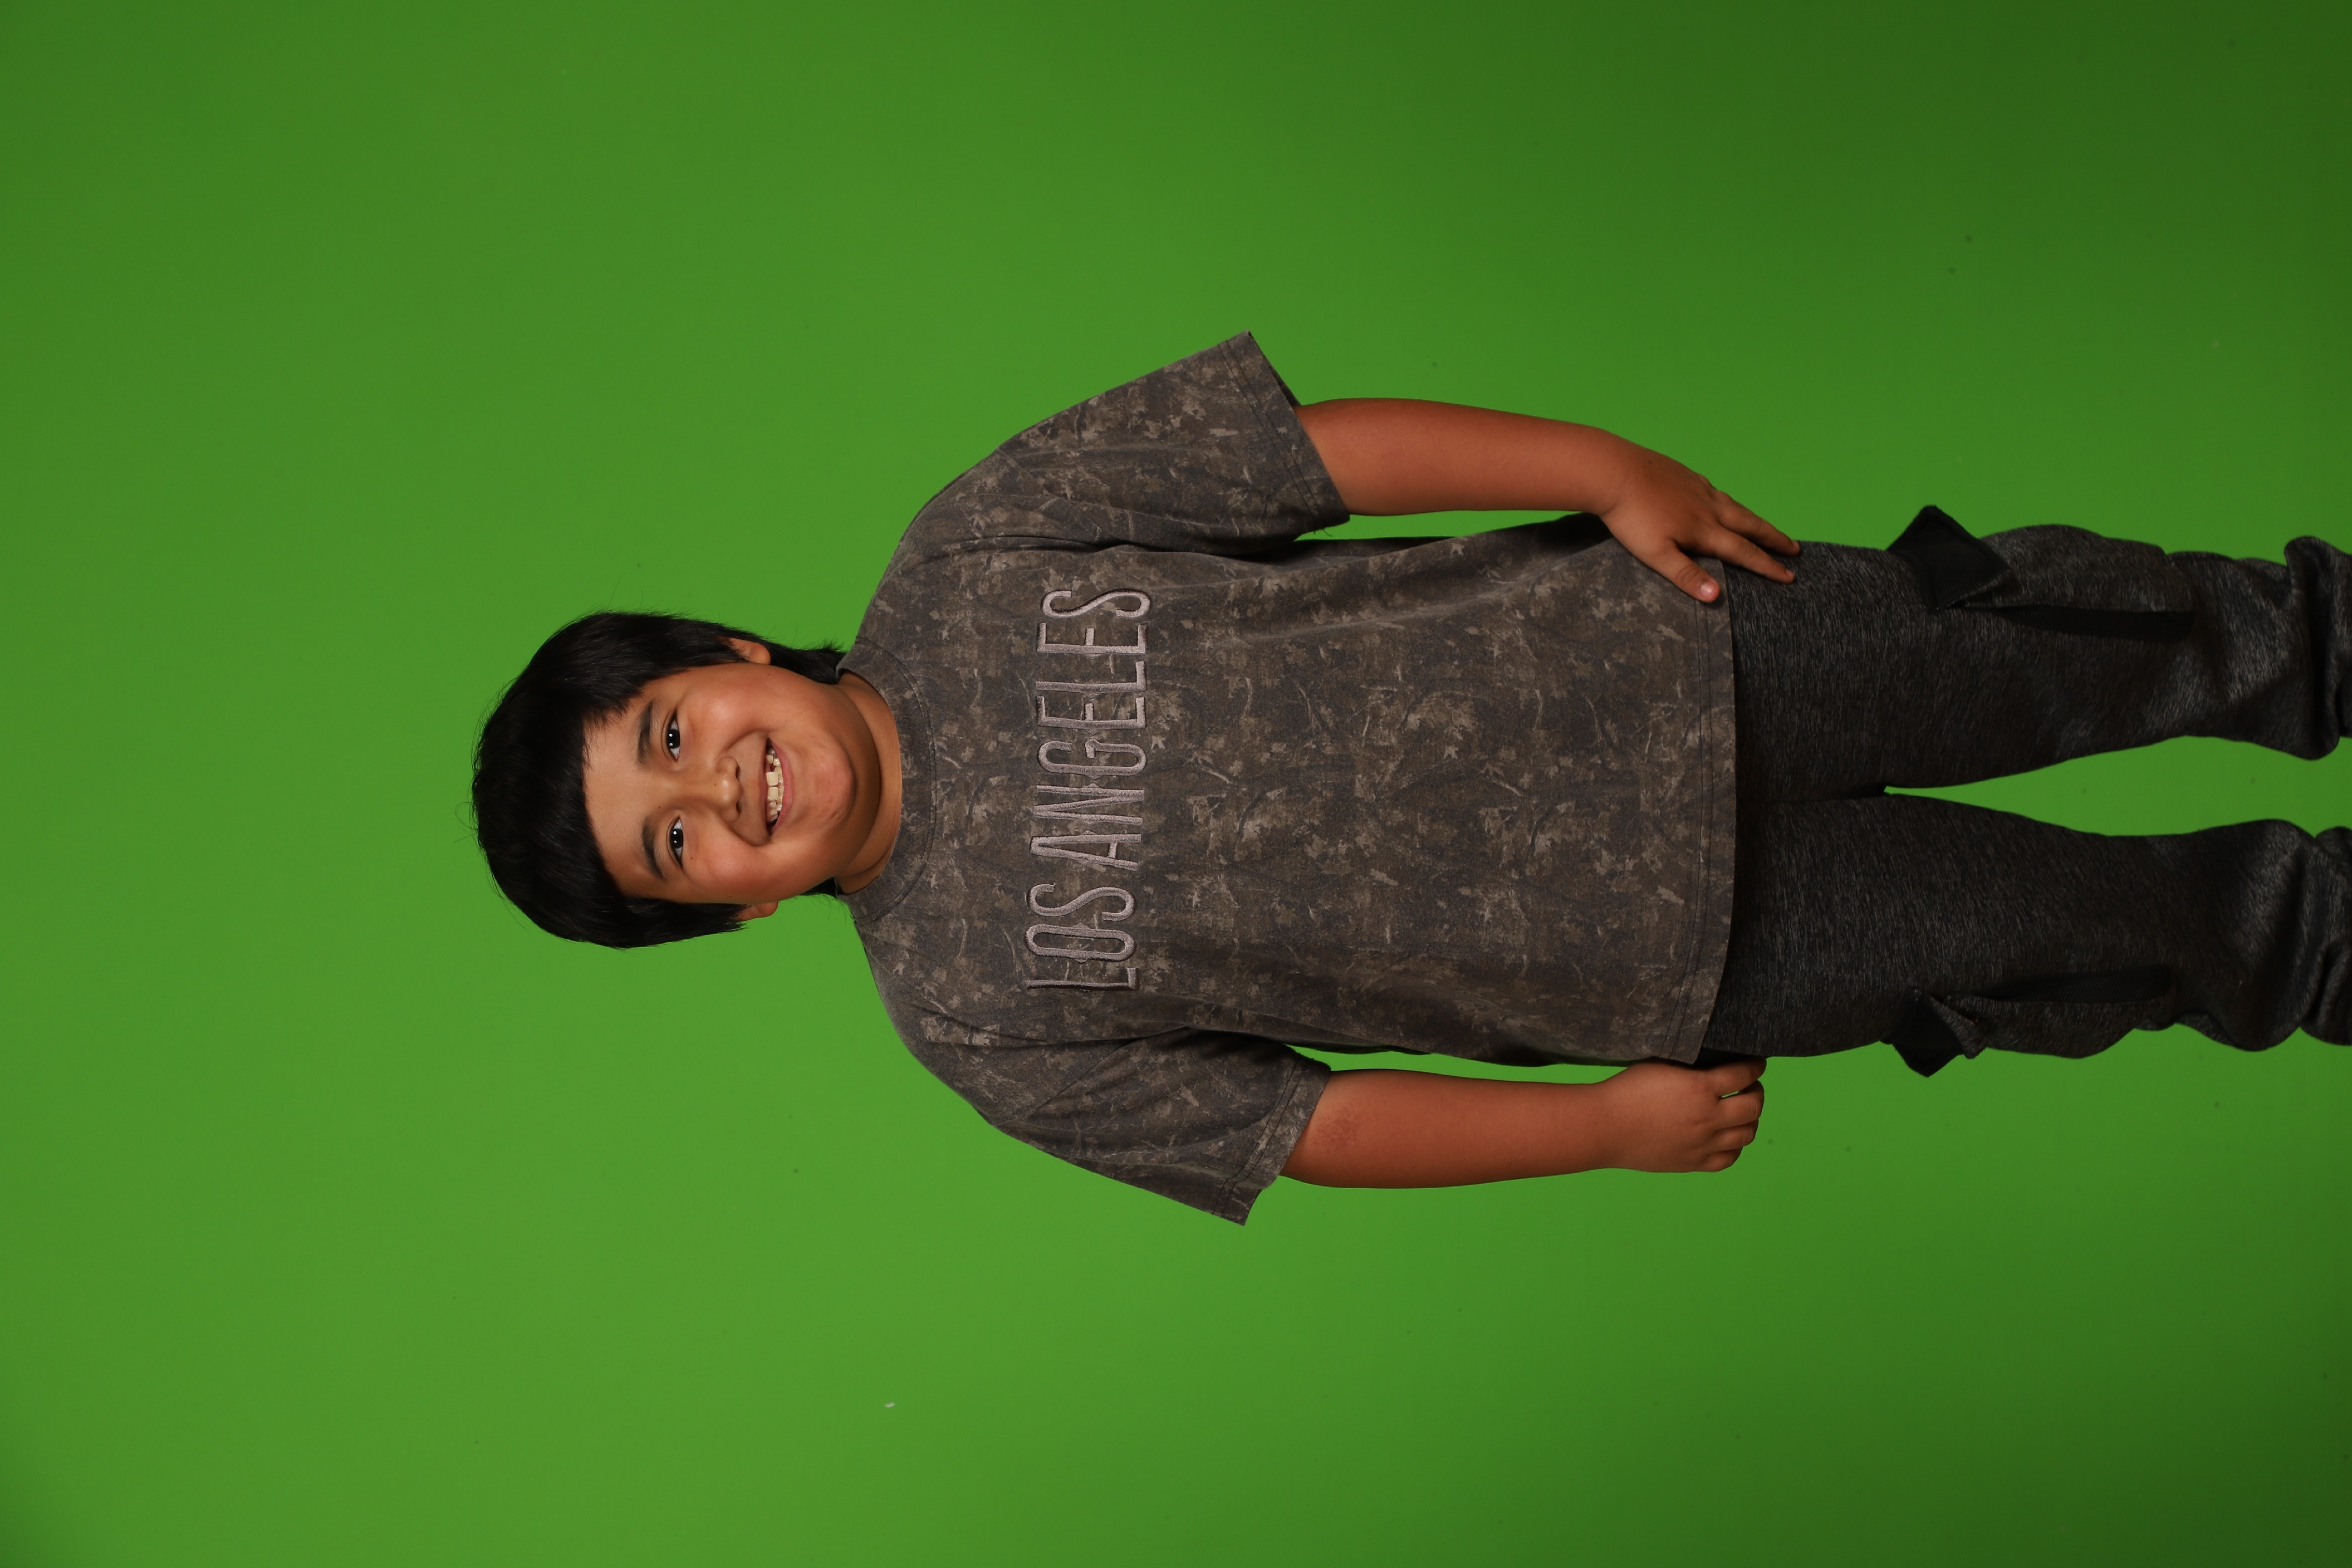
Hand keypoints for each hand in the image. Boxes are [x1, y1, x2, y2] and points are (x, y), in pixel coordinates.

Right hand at [1589, 1057, 1765, 1171]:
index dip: (1755, 1066)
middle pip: (1753, 1106)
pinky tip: (1728, 1137)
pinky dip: (1735, 1146)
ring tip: (1741, 1112)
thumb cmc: (1626, 1091)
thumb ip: (1691, 1066)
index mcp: (1700, 1087)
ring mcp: (1702, 1144)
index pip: (1743, 1074)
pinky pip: (1729, 1158)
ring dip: (1750, 1120)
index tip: (1756, 1064)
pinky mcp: (1693, 1162)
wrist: (1605, 1127)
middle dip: (1757, 1093)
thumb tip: (1714, 1064)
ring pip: (1747, 1134)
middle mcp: (1707, 1117)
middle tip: (1750, 1087)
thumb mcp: (1661, 1065)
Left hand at [1598, 444, 1796, 602]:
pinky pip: (1715, 490)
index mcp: (1704, 529)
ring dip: (1754, 519)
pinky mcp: (1684, 474)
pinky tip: (1722, 501)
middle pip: (1750, 525)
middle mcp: (1709, 507)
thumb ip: (1686, 575)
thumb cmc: (1632, 517)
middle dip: (1774, 539)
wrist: (1614, 472)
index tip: (1789, 576)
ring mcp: (1698, 487)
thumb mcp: (1656, 554)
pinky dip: (1728, 501)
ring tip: (1765, 527)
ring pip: (1735, 506)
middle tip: (1795, 548)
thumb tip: (1717, 596)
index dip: (1768, 566)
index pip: (1744, 552)